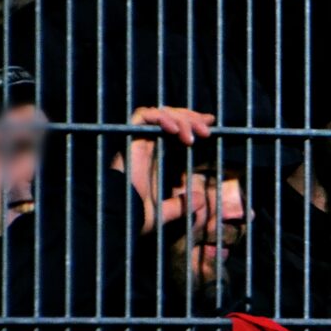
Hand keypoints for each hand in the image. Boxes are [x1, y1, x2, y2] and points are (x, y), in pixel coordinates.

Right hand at [113, 107, 214, 234]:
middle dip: (190, 118)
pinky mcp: (128, 140)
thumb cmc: (137, 215)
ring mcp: (137, 141)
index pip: (174, 128)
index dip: (192, 121)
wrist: (120, 217)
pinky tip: (175, 130)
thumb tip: (202, 200)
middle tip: (207, 130)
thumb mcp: (165, 210)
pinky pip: (142, 116)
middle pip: (170, 116)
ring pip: (159, 113)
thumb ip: (182, 205)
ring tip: (195, 134)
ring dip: (180, 118)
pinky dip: (160, 118)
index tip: (209, 124)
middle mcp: (146, 145)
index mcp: (155, 156)